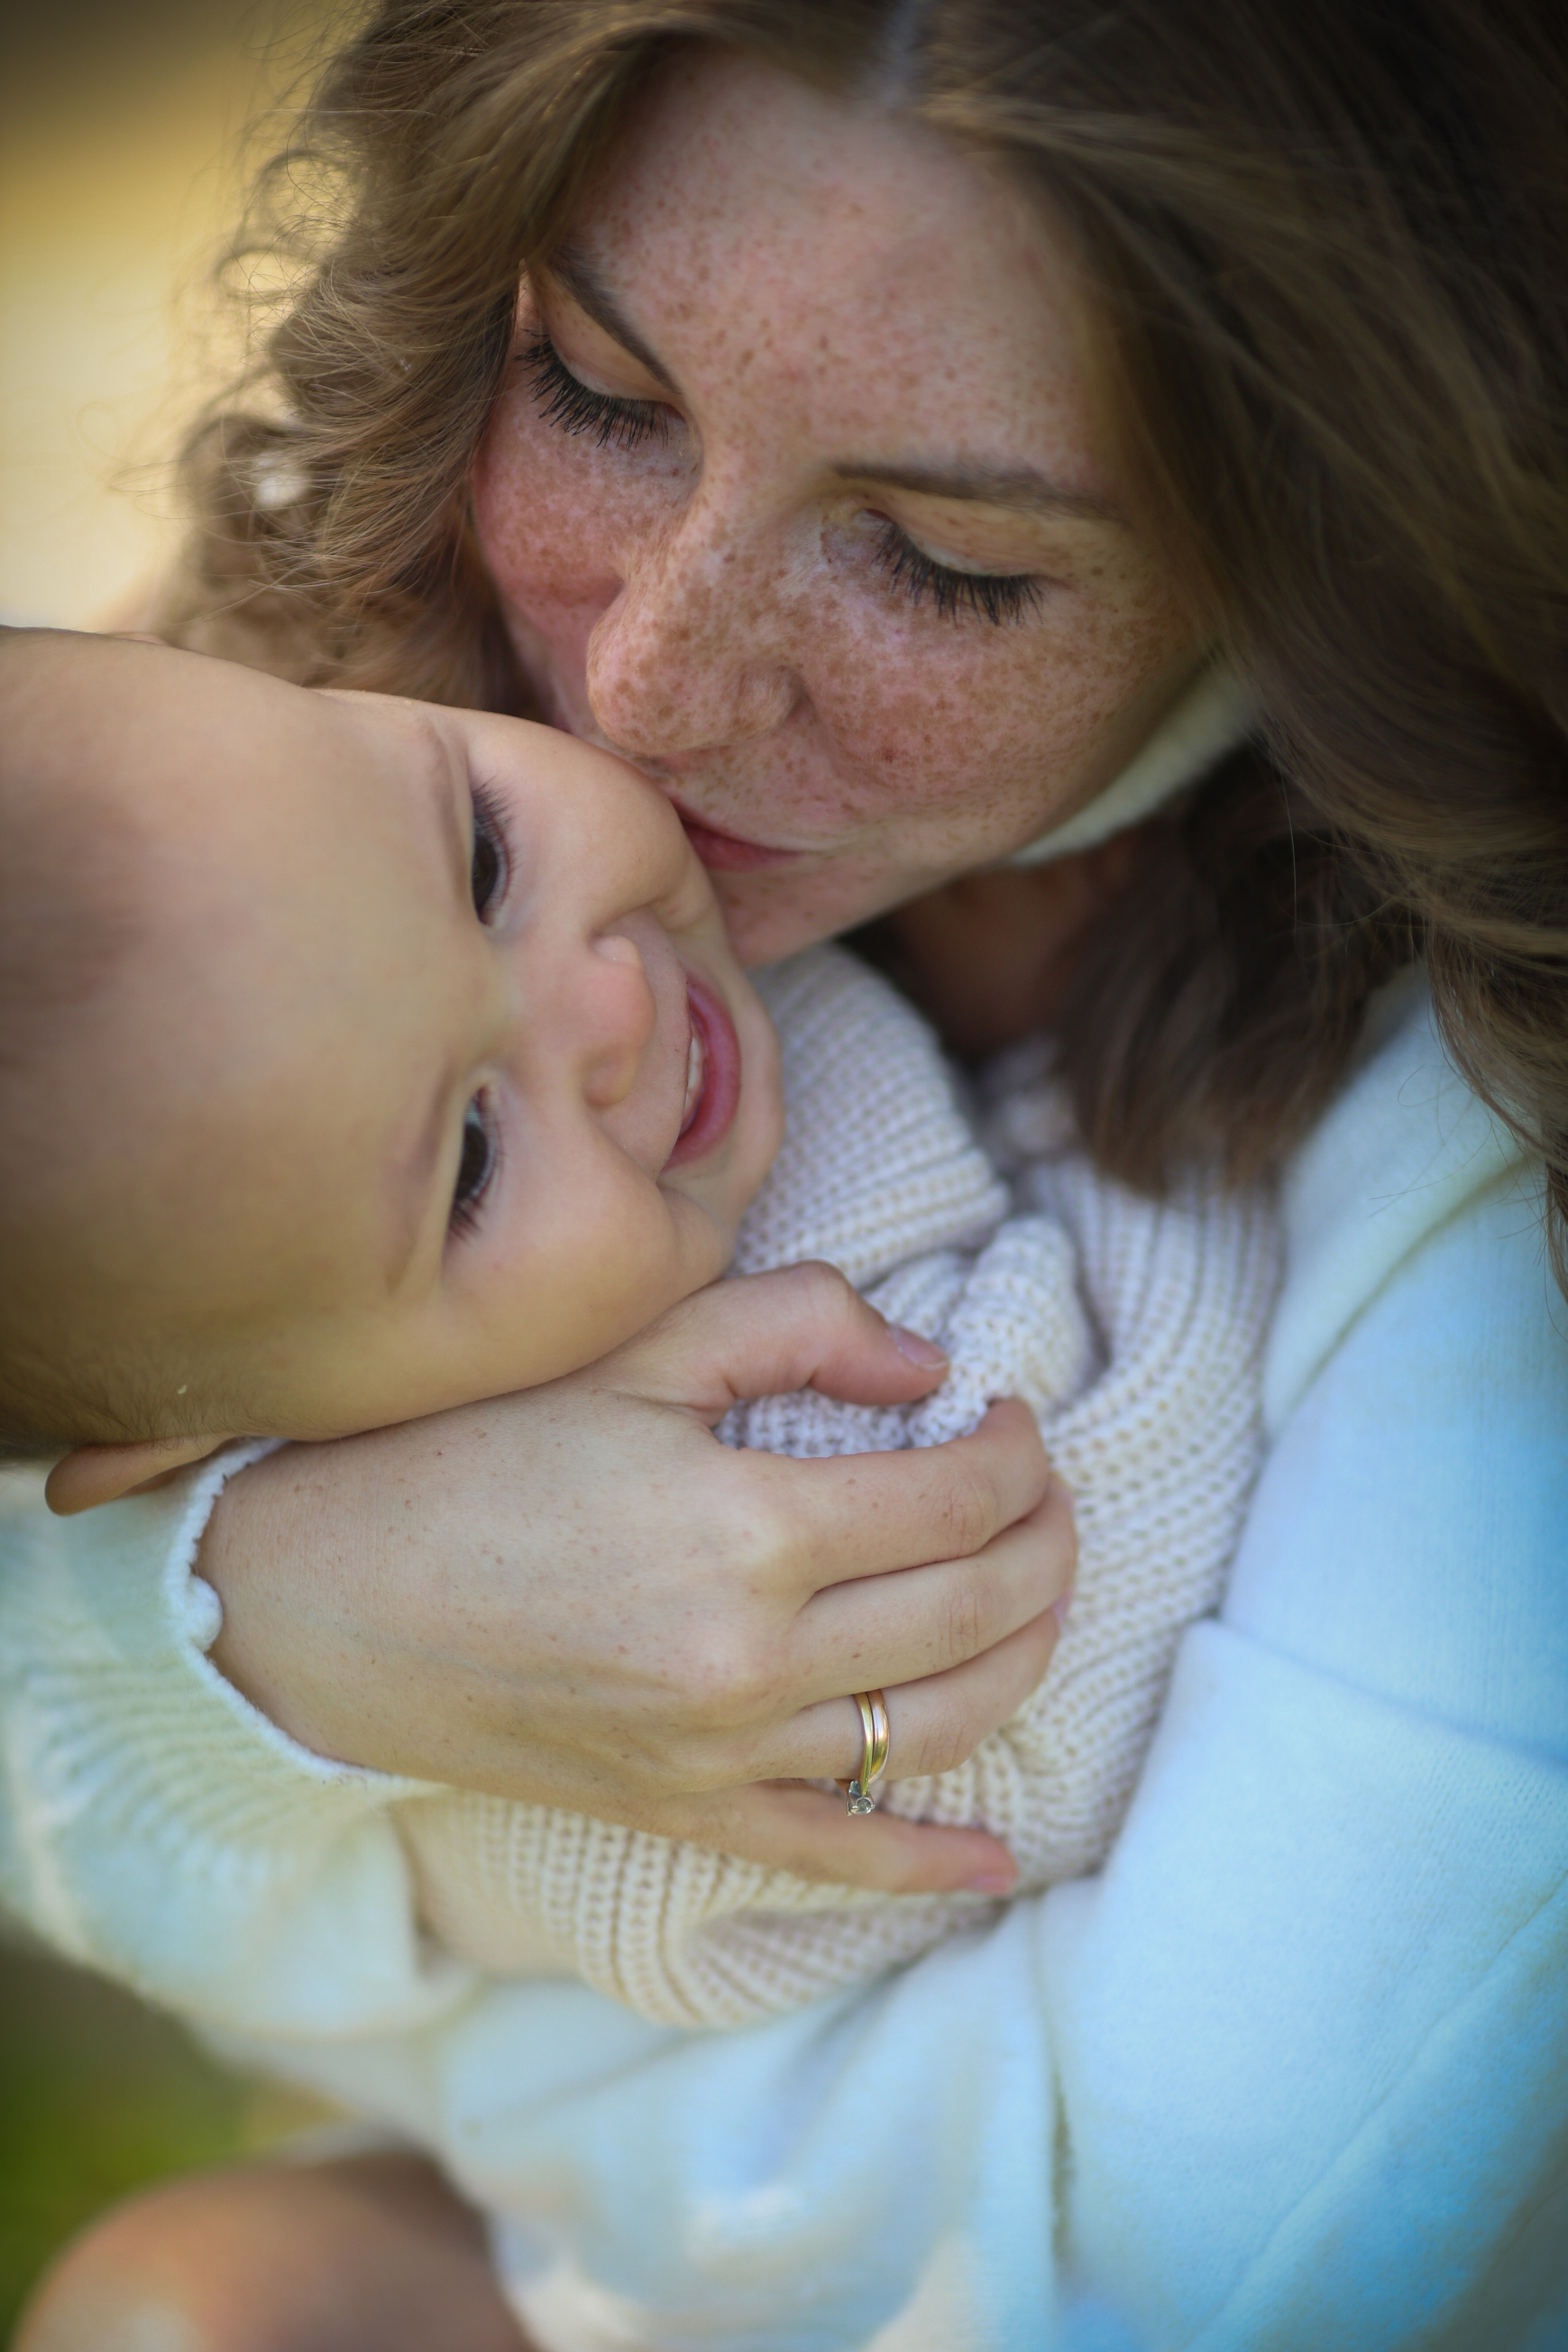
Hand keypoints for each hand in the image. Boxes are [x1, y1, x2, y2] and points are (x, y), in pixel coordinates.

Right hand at [202, 1263, 1074, 1894]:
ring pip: (938, 1723)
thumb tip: (934, 1367)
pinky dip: (927, 1863)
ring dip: (1023, 1659)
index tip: (1012, 1421)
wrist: (330, 1597)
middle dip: (1045, 1543)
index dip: (1016, 1453)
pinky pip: (837, 1854)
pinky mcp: (687, 1813)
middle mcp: (752, 1657)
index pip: (957, 1497)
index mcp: (748, 1526)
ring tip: (1039, 1598)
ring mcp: (725, 1752)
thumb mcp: (638, 1351)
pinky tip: (995, 1860)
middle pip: (973, 1608)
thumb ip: (800, 1325)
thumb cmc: (477, 1453)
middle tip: (1047, 1496)